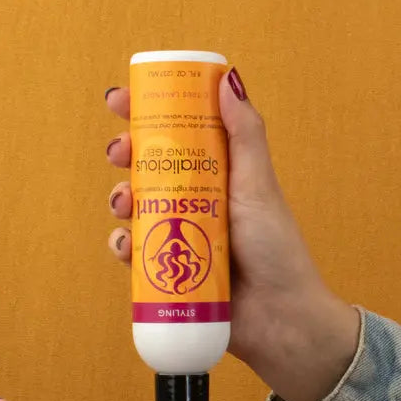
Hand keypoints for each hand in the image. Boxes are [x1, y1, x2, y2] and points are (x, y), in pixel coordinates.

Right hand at [103, 71, 359, 400]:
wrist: (280, 319)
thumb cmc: (277, 252)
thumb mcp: (259, 187)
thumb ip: (245, 137)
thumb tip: (229, 81)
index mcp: (221, 176)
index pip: (180, 135)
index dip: (149, 115)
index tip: (120, 101)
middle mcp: (199, 202)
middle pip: (150, 168)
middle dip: (127, 156)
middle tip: (119, 153)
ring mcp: (183, 236)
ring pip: (136, 208)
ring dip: (120, 198)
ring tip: (125, 203)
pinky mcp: (170, 272)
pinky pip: (135, 253)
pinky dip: (123, 246)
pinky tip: (127, 246)